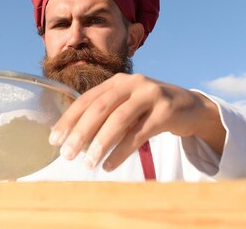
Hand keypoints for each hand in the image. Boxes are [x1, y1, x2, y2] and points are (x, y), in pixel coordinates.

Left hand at [48, 73, 225, 171]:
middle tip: (67, 155)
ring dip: (100, 144)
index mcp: (117, 81)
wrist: (190, 107)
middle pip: (100, 108)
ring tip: (88, 164)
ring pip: (119, 120)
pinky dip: (121, 151)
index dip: (68, 119)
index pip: (86, 99)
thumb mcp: (127, 104)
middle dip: (80, 133)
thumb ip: (106, 113)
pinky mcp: (166, 111)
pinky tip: (109, 165)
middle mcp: (132, 83)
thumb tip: (75, 139)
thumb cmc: (150, 108)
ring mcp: (150, 95)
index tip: (54, 140)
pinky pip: (139, 134)